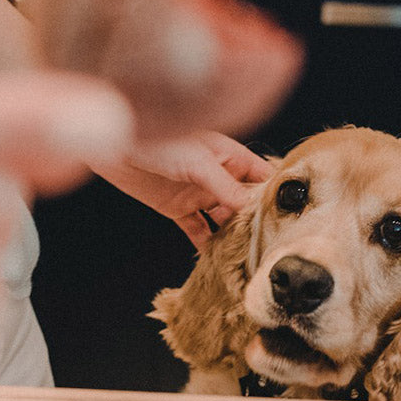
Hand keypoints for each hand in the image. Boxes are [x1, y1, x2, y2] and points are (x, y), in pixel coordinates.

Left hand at [95, 131, 273, 247]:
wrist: (113, 144)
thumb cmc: (159, 140)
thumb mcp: (199, 163)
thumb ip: (226, 187)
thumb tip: (252, 209)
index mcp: (229, 157)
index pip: (262, 178)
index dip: (274, 197)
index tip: (288, 220)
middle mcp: (217, 176)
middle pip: (245, 204)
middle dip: (255, 224)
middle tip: (267, 249)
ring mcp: (198, 193)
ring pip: (223, 220)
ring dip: (232, 237)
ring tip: (244, 259)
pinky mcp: (177, 208)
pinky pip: (197, 229)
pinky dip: (206, 244)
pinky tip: (216, 260)